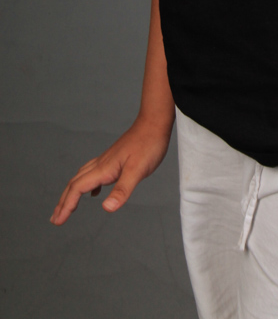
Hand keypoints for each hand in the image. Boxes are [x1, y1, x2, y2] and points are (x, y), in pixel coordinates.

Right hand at [50, 117, 172, 225]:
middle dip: (63, 202)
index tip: (58, 221)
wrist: (154, 123)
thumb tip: (106, 209)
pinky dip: (88, 186)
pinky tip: (94, 193)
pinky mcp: (114, 159)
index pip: (78, 188)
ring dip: (72, 193)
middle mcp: (101, 164)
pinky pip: (94, 174)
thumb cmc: (148, 144)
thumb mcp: (138, 170)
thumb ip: (122, 190)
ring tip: (67, 207)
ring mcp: (107, 160)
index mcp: (104, 169)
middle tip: (55, 219)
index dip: (66, 206)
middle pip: (75, 183)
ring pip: (82, 178)